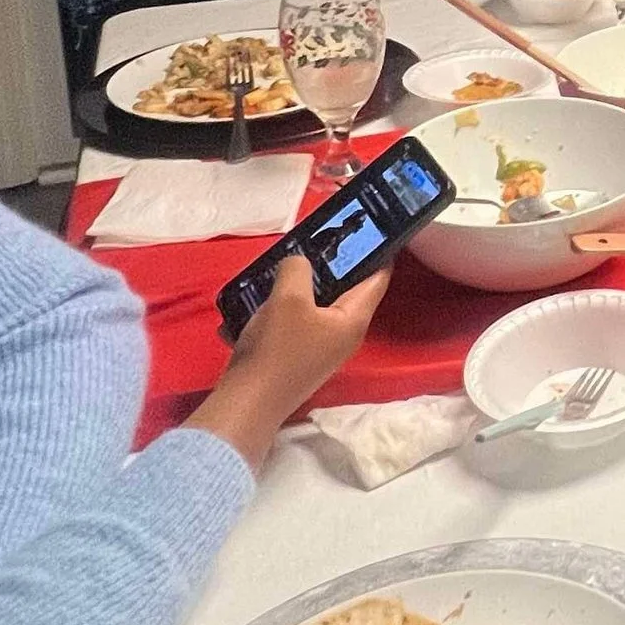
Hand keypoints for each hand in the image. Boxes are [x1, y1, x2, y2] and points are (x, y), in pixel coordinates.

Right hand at [188, 257, 391, 473]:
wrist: (246, 402)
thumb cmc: (276, 349)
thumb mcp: (287, 298)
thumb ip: (298, 268)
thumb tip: (299, 262)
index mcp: (353, 319)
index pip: (378, 276)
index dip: (376, 248)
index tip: (367, 222)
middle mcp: (344, 333)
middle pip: (345, 287)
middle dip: (329, 262)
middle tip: (313, 236)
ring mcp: (320, 345)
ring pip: (316, 301)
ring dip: (299, 283)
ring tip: (282, 261)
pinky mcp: (297, 353)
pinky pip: (294, 318)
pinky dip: (280, 304)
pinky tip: (260, 292)